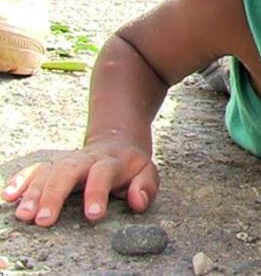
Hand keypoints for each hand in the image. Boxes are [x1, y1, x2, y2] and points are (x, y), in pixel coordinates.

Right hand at [1, 138, 158, 226]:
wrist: (117, 141)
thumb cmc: (131, 165)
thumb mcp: (147, 172)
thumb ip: (145, 186)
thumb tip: (138, 201)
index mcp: (112, 162)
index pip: (103, 174)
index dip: (97, 193)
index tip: (93, 215)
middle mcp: (86, 159)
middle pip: (68, 171)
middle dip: (54, 195)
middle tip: (44, 220)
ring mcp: (68, 160)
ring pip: (48, 172)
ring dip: (34, 193)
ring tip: (24, 215)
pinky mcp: (53, 164)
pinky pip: (35, 169)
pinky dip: (21, 180)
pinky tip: (9, 195)